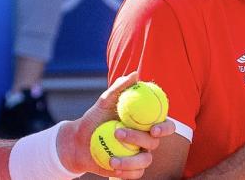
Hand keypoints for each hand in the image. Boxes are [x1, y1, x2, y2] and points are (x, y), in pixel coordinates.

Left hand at [57, 72, 175, 178]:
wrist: (79, 141)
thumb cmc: (94, 118)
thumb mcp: (104, 101)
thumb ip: (120, 88)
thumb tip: (135, 74)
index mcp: (146, 123)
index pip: (165, 125)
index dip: (165, 127)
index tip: (153, 128)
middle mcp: (146, 140)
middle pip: (154, 142)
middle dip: (138, 139)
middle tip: (118, 133)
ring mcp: (140, 155)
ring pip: (146, 161)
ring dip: (130, 160)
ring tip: (112, 158)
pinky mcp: (131, 170)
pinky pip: (136, 174)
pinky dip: (126, 172)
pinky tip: (113, 167)